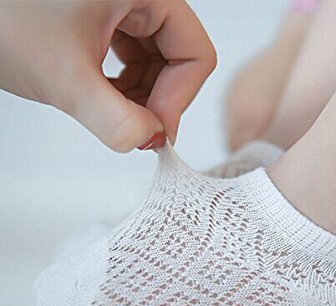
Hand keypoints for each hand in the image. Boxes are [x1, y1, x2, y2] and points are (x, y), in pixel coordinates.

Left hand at [0, 0, 215, 150]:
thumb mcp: (65, 78)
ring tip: (113, 111)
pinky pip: (133, 55)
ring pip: (157, 60)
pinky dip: (125, 84)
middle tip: (138, 128)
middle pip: (178, 57)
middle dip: (159, 99)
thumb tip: (151, 140)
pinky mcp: (105, 16)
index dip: (179, 98)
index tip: (156, 130)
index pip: (194, 52)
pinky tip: (104, 96)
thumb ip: (116, 120)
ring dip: (141, 95)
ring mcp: (122, 4)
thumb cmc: (1, 17)